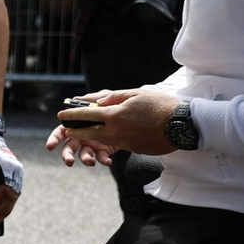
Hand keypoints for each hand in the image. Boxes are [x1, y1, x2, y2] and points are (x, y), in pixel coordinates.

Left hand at [0, 129, 22, 218]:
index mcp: (6, 166)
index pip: (5, 188)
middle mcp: (15, 170)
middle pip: (12, 194)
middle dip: (2, 207)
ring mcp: (17, 172)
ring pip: (16, 194)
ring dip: (8, 207)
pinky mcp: (17, 175)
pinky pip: (16, 191)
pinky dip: (10, 202)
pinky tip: (4, 210)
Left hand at [49, 88, 178, 159]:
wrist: (182, 125)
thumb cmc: (160, 105)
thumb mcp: (135, 94)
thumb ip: (112, 97)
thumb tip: (96, 101)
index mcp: (115, 115)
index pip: (86, 115)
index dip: (71, 115)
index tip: (61, 115)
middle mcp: (116, 131)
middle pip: (89, 133)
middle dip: (76, 131)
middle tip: (66, 130)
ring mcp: (125, 143)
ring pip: (101, 141)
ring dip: (90, 138)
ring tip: (82, 134)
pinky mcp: (133, 149)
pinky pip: (117, 145)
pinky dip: (109, 141)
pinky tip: (107, 137)